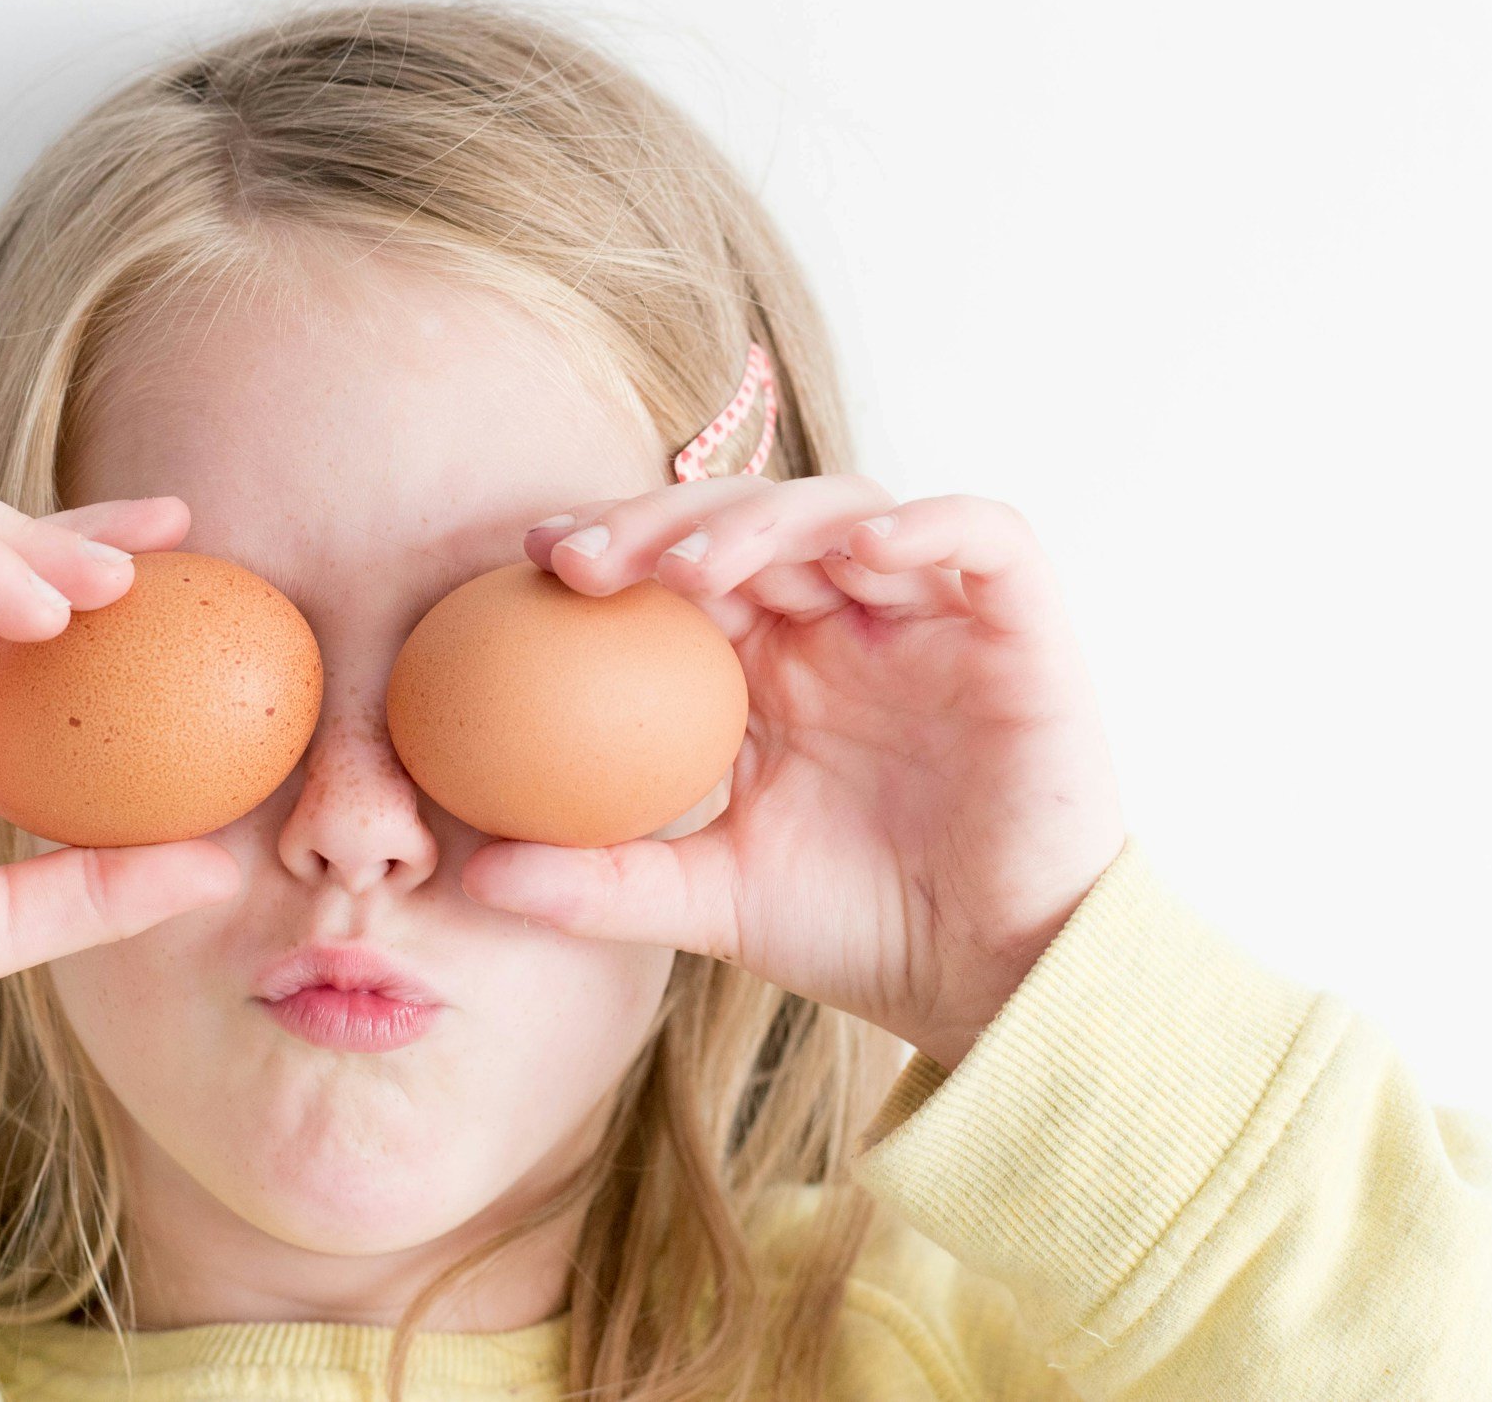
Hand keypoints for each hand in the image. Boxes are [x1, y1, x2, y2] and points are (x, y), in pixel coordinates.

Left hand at [459, 475, 1125, 1068]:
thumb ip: (601, 881)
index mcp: (769, 663)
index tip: (531, 561)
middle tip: (584, 560)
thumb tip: (472, 877)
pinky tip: (861, 551)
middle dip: (661, 520)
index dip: (612, 543)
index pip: (682, 566)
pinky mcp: (1020, 624)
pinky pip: (984, 536)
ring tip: (695, 568)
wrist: (994, 983)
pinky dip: (928, 525)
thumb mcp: (710, 903)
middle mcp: (844, 620)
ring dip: (766, 521)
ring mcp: (930, 614)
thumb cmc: (859, 933)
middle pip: (748, 519)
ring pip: (847, 509)